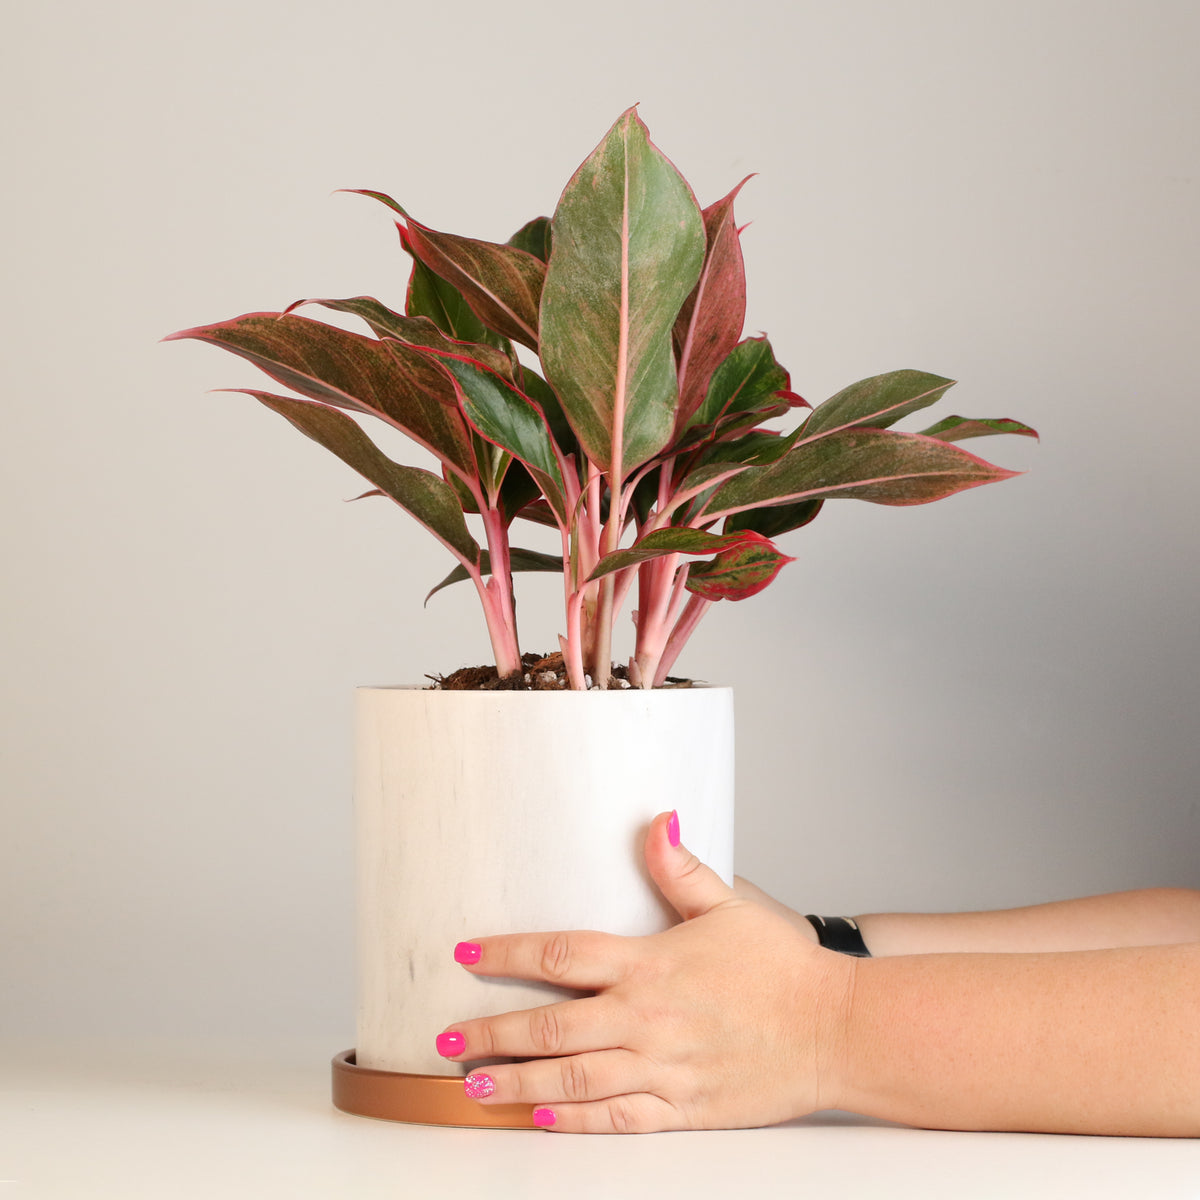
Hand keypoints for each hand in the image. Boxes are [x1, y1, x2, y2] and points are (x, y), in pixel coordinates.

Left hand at [437, 811, 853, 1132]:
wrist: (836, 1030)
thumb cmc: (782, 968)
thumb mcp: (729, 905)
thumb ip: (680, 867)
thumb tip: (656, 819)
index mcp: (651, 964)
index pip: (562, 954)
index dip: (508, 952)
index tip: (467, 950)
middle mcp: (646, 1018)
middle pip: (551, 1025)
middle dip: (492, 1031)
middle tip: (447, 1037)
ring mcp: (662, 1068)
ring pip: (572, 1079)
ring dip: (515, 1081)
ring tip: (471, 1083)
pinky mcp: (682, 1108)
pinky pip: (615, 1119)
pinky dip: (571, 1121)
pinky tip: (536, 1117)